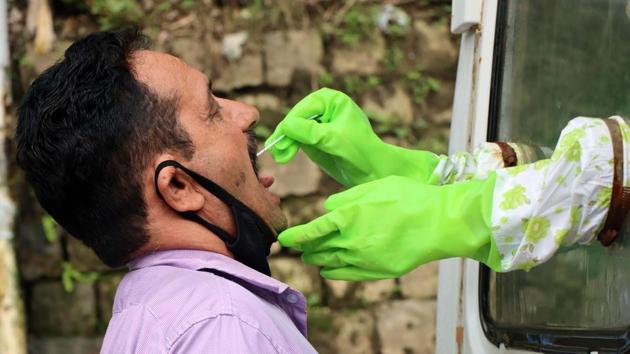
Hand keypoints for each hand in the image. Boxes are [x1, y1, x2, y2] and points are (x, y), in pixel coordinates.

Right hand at [266, 88, 438, 186]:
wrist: (373, 171)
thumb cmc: (360, 150)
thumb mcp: (334, 140)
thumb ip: (309, 132)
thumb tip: (285, 125)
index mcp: (331, 100)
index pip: (304, 109)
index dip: (291, 124)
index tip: (281, 140)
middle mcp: (323, 108)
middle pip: (296, 119)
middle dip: (285, 136)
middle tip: (277, 152)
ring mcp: (317, 123)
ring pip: (293, 130)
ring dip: (284, 143)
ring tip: (279, 158)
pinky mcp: (314, 138)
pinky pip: (297, 140)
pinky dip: (289, 148)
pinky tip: (283, 157)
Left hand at [278, 175, 501, 279]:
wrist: (438, 222)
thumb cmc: (408, 197)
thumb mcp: (372, 187)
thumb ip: (344, 199)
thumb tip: (326, 209)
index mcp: (347, 216)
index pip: (311, 231)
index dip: (294, 236)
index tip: (283, 239)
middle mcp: (351, 240)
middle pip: (318, 249)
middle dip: (304, 248)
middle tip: (297, 246)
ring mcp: (364, 259)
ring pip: (329, 263)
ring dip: (316, 259)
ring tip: (310, 256)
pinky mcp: (377, 271)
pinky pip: (346, 275)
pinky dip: (333, 272)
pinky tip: (328, 270)